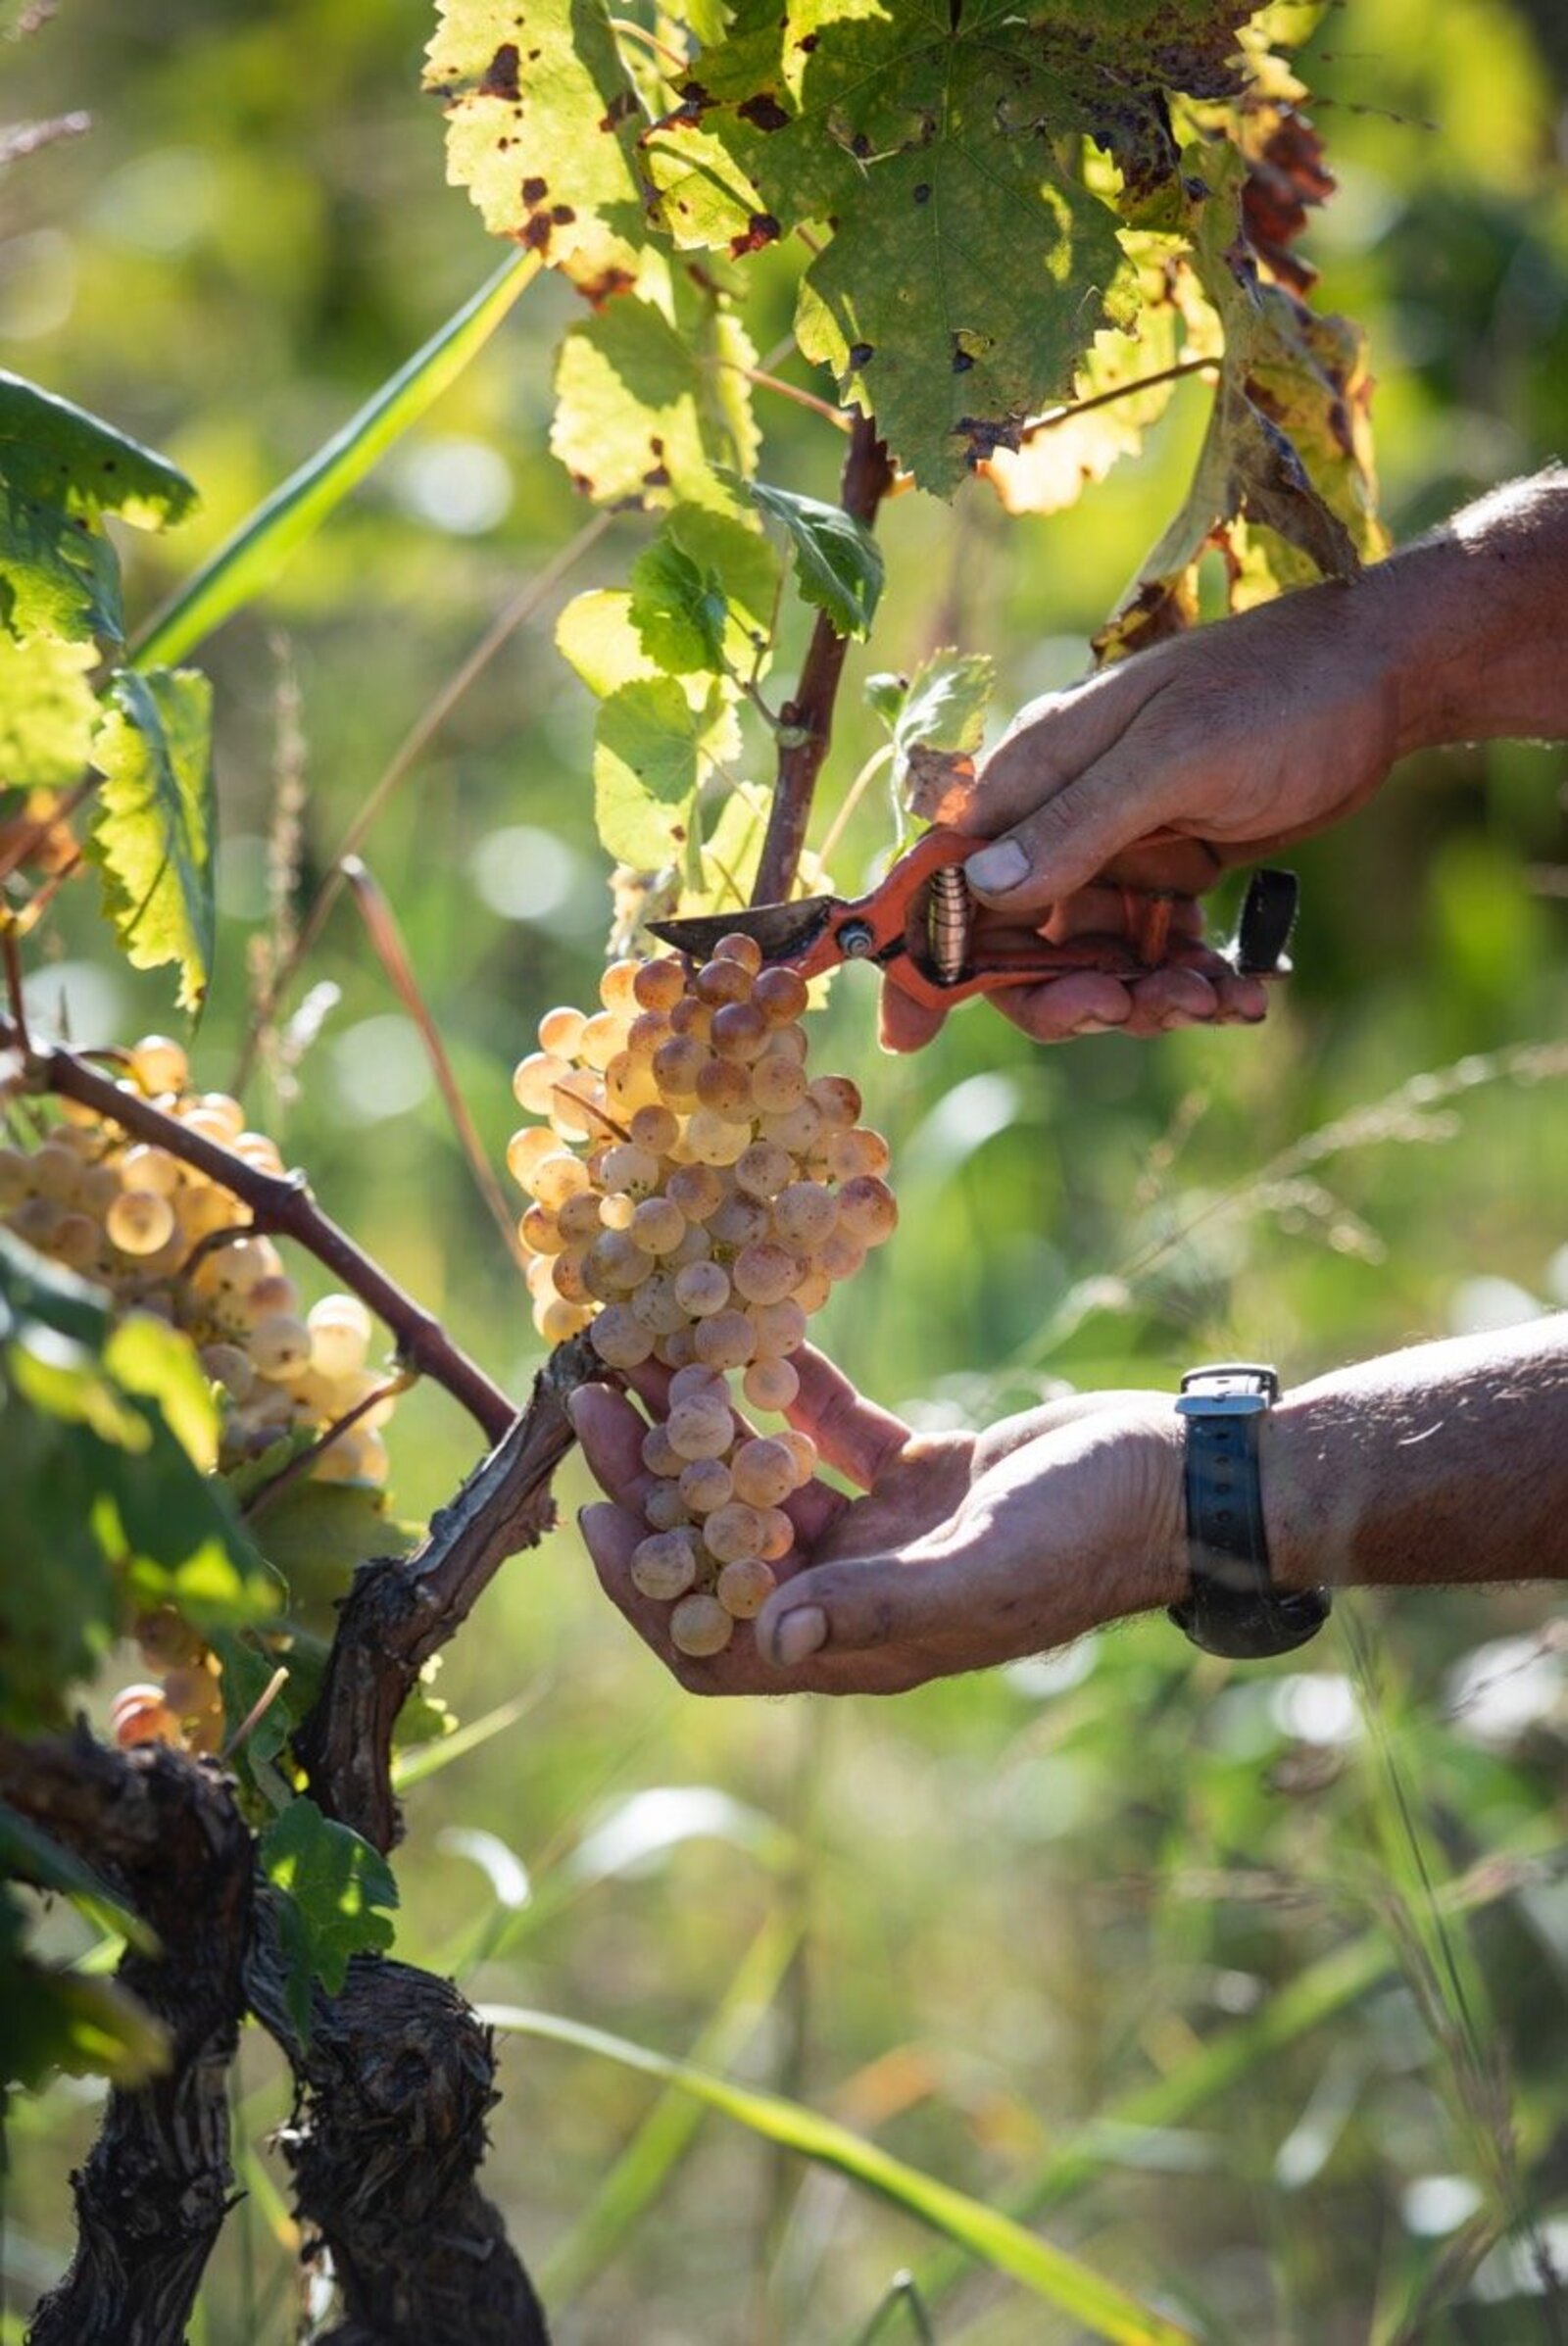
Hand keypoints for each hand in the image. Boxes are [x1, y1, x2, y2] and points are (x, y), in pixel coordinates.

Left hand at [569, 1350, 1183, 1694]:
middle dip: (650, 1479)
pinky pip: (830, 1430)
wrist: (1183, 1480)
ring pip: (763, 1482)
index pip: (716, 1642)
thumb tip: (773, 1636)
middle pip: (720, 1548)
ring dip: (705, 1422)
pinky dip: (789, 1388)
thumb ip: (879, 1605)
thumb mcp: (984, 1570)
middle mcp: (859, 1592)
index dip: (644, 1589)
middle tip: (595, 1397)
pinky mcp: (918, 1473)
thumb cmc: (1091, 1538)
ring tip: (647, 1350)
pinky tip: (752, 1329)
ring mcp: (887, 1533)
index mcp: (863, 1641)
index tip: (595, 1510)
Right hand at [888, 570, 1405, 1049]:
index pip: (947, 877)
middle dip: (1066, 993)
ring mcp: (1117, 848)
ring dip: (1147, 999)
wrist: (1383, 675)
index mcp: (1033, 773)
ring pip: (1093, 961)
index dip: (924, 958)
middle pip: (1018, 942)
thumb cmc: (1273, 693)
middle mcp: (1061, 815)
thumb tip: (981, 894)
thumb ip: (1077, 824)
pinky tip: (1245, 993)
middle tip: (1133, 1012)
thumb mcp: (1174, 756)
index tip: (908, 1036)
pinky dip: (1194, 984)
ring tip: (1216, 1001)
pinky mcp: (1173, 874)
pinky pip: (1158, 954)